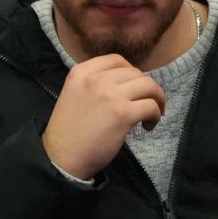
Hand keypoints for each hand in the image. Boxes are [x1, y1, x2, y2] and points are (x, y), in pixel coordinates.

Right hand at [40, 54, 166, 180]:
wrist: (61, 157)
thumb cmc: (68, 131)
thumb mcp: (73, 94)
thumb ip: (94, 84)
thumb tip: (125, 84)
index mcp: (81, 72)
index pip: (116, 60)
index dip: (131, 72)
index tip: (132, 88)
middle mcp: (96, 79)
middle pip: (135, 73)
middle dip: (145, 88)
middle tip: (146, 103)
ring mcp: (110, 95)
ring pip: (148, 86)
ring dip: (156, 99)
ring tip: (151, 114)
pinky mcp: (123, 113)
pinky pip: (151, 106)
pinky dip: (155, 116)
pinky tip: (147, 126)